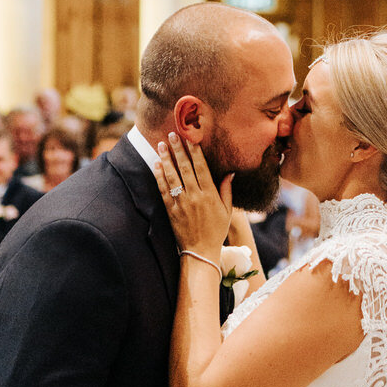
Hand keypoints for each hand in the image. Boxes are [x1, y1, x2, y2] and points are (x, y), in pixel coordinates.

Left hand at [154, 134, 231, 259]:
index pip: (201, 167)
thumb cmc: (216, 231)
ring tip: (161, 144)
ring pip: (172, 176)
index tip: (190, 137)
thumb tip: (230, 172)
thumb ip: (227, 190)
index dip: (195, 151)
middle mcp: (195, 196)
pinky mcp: (171, 211)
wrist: (200, 252)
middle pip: (185, 168)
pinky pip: (164, 190)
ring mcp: (182, 203)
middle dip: (178, 150)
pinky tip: (156, 165)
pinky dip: (159, 177)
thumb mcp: (228, 211)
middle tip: (172, 134)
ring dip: (166, 159)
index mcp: (210, 194)